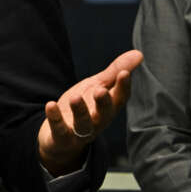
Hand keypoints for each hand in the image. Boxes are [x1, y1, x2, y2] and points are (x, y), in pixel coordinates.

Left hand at [37, 49, 143, 175]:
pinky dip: (55, 118)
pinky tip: (50, 105)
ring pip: (83, 124)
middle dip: (104, 103)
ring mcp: (80, 131)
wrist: (60, 137)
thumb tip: (139, 54)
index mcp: (108, 108)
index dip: (123, 87)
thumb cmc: (84, 107)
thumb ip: (115, 72)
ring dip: (80, 111)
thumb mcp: (98, 87)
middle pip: (104, 114)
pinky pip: (59, 130)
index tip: (124, 73)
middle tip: (101, 90)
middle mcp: (97, 121)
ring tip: (75, 98)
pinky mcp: (61, 137)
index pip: (120, 98)